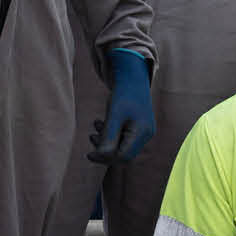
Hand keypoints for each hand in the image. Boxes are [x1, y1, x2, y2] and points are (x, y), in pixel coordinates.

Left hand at [89, 49, 156, 163]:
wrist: (133, 77)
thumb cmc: (124, 94)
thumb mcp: (113, 115)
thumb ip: (108, 137)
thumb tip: (99, 156)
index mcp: (142, 133)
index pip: (123, 157)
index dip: (105, 158)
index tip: (89, 154)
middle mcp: (146, 135)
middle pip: (124, 154)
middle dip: (106, 150)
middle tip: (92, 138)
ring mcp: (144, 131)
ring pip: (123, 146)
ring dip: (107, 141)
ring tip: (95, 129)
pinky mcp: (140, 127)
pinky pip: (125, 138)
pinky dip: (112, 135)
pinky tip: (102, 123)